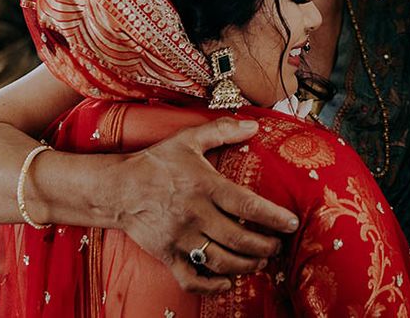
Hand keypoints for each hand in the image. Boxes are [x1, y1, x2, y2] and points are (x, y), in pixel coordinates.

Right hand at [115, 118, 298, 293]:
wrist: (118, 188)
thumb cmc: (157, 162)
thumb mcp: (189, 139)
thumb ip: (222, 130)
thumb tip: (255, 125)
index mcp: (204, 186)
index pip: (247, 205)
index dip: (273, 217)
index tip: (291, 223)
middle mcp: (195, 214)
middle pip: (239, 239)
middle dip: (265, 246)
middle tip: (278, 246)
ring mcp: (180, 238)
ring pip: (220, 261)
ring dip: (246, 266)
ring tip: (261, 262)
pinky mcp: (167, 256)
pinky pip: (192, 278)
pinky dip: (212, 285)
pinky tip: (228, 281)